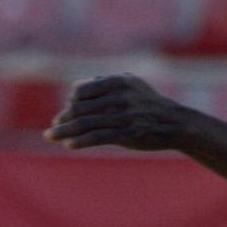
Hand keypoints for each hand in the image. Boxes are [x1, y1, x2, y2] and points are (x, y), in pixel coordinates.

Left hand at [44, 74, 187, 151]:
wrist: (176, 123)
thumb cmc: (150, 104)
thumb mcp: (132, 85)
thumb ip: (105, 83)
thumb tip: (75, 88)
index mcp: (118, 82)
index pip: (81, 91)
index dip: (70, 103)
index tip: (65, 114)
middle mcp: (120, 96)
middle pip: (80, 107)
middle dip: (63, 119)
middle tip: (52, 128)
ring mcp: (124, 115)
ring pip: (85, 123)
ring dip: (63, 131)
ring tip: (50, 136)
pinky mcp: (127, 133)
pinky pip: (98, 137)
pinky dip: (81, 141)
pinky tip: (69, 145)